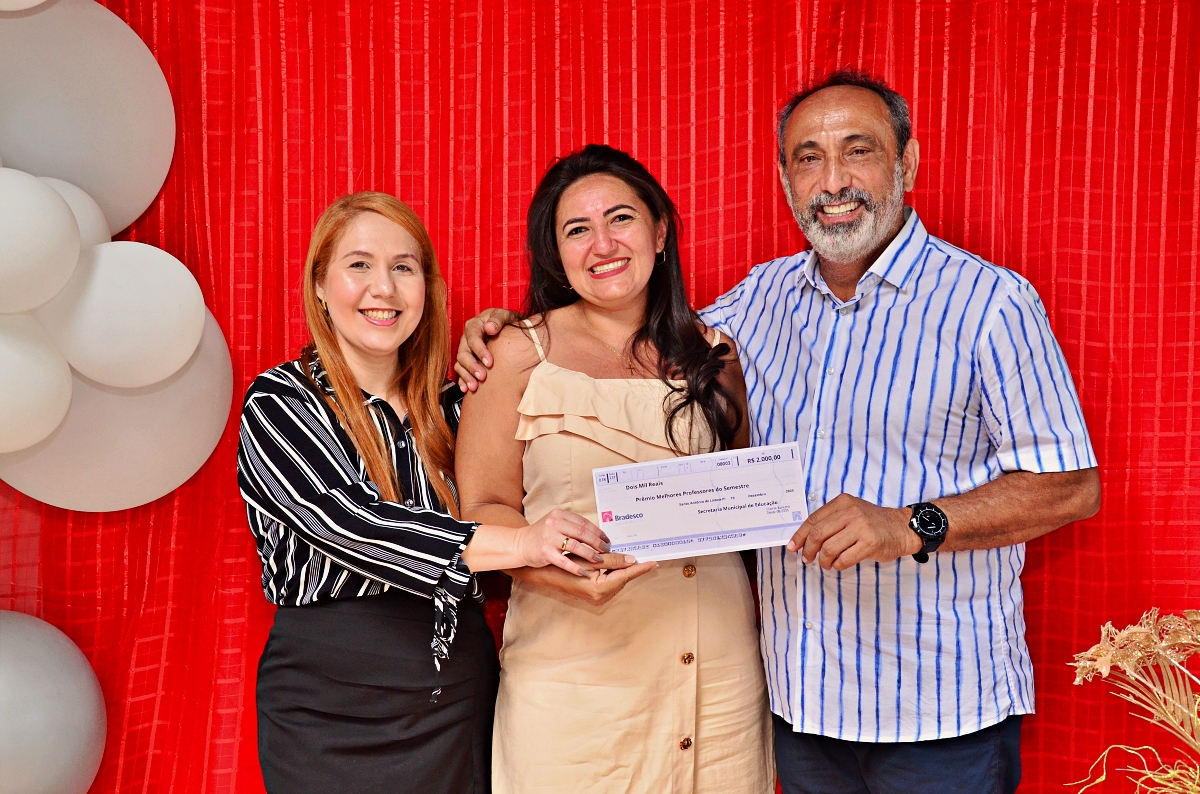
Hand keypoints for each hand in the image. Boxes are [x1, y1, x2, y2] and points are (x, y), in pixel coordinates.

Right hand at [455, 308, 518, 391]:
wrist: (509, 329)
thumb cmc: (508, 321)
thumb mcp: (505, 316)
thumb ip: (498, 320)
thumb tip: (489, 328)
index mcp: (474, 325)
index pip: (473, 338)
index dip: (480, 351)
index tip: (490, 363)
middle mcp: (467, 338)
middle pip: (463, 353)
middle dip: (472, 366)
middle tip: (482, 377)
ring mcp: (466, 350)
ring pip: (460, 364)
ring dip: (466, 376)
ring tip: (474, 387)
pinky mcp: (467, 361)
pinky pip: (461, 371)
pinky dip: (463, 380)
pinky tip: (466, 389)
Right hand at [515, 509, 610, 575]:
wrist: (519, 544)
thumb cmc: (541, 535)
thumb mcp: (555, 524)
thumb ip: (572, 526)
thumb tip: (596, 534)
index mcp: (559, 515)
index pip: (583, 522)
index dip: (597, 531)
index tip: (606, 539)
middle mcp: (554, 524)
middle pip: (582, 533)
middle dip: (597, 542)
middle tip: (606, 550)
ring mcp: (549, 538)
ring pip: (575, 546)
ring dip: (590, 554)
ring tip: (599, 560)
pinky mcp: (545, 553)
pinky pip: (564, 561)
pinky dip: (576, 567)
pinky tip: (584, 572)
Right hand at [520, 558, 657, 606]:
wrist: (545, 574)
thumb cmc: (565, 563)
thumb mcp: (590, 558)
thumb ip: (612, 560)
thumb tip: (631, 559)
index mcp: (600, 589)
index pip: (626, 575)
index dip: (641, 568)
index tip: (654, 563)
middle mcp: (600, 597)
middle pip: (623, 579)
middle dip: (631, 567)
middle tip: (643, 555)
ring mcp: (597, 598)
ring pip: (617, 581)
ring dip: (622, 570)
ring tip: (630, 557)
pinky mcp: (594, 596)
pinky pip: (609, 583)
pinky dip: (614, 574)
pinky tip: (616, 564)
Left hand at [787, 494, 920, 569]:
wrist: (902, 527)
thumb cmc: (873, 522)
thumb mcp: (851, 511)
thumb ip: (831, 520)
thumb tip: (805, 539)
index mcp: (842, 502)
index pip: (813, 519)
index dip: (799, 535)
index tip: (793, 547)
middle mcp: (851, 512)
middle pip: (818, 534)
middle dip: (809, 550)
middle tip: (808, 559)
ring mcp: (861, 527)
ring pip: (829, 548)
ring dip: (824, 560)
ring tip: (826, 564)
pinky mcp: (870, 543)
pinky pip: (844, 558)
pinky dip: (838, 565)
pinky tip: (839, 565)